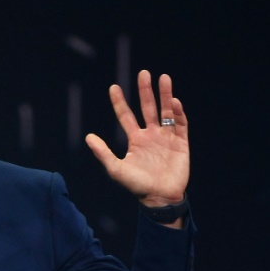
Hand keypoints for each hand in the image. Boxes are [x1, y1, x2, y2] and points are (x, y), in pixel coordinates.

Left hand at [85, 70, 188, 206]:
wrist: (159, 198)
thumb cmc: (137, 186)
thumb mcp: (116, 169)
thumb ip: (103, 153)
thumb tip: (88, 137)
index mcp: (135, 139)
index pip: (126, 116)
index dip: (120, 102)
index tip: (113, 87)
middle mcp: (151, 135)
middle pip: (148, 107)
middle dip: (145, 91)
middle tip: (143, 73)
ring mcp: (166, 137)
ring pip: (165, 111)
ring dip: (164, 94)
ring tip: (163, 77)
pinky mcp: (181, 142)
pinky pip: (180, 124)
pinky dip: (177, 113)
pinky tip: (173, 101)